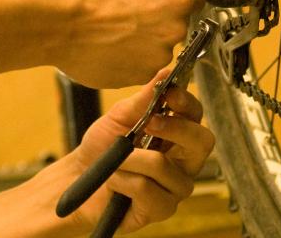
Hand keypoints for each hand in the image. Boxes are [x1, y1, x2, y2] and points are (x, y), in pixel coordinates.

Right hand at [55, 0, 204, 87]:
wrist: (57, 23)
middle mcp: (175, 30)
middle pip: (177, 23)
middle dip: (158, 18)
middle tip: (129, 11)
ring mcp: (159, 57)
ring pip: (159, 47)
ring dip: (144, 41)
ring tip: (115, 29)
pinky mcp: (141, 77)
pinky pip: (142, 66)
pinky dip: (131, 59)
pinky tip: (110, 45)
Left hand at [61, 68, 214, 232]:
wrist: (78, 178)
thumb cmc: (101, 147)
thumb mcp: (120, 117)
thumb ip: (145, 98)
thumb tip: (166, 71)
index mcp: (177, 134)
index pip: (197, 115)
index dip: (186, 103)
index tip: (169, 93)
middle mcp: (183, 160)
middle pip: (203, 142)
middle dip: (174, 129)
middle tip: (147, 124)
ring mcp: (174, 187)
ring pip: (165, 167)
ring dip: (131, 160)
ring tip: (115, 161)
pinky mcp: (161, 209)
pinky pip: (148, 190)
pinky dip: (124, 181)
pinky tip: (115, 181)